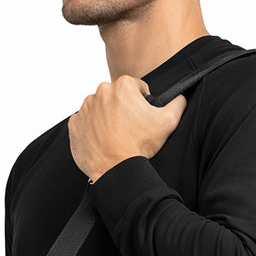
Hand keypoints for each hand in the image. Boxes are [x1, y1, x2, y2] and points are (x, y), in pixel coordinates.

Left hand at [68, 76, 188, 182]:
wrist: (116, 169)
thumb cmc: (140, 146)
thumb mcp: (168, 123)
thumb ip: (178, 103)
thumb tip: (180, 97)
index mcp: (123, 86)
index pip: (136, 88)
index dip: (142, 103)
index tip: (141, 118)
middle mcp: (101, 92)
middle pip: (116, 96)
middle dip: (123, 109)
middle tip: (129, 128)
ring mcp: (85, 108)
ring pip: (100, 108)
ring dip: (107, 118)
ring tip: (116, 136)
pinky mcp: (75, 123)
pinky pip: (85, 122)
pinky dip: (93, 129)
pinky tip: (103, 140)